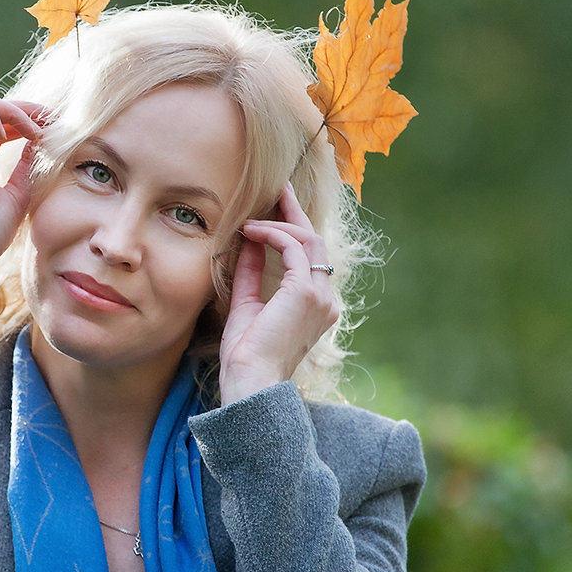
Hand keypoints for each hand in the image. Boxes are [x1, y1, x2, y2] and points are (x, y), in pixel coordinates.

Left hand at [218, 183, 339, 403]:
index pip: (311, 257)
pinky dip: (272, 234)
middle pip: (315, 242)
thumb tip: (247, 244)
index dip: (295, 228)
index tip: (278, 205)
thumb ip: (251, 275)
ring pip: (307, 240)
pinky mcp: (306, 291)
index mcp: (316, 307)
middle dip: (294, 213)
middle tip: (277, 189)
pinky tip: (250, 232)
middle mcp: (325, 300)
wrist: (250, 381)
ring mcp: (320, 295)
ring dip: (278, 223)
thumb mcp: (247, 306)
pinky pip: (294, 247)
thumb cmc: (246, 356)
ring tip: (251, 220)